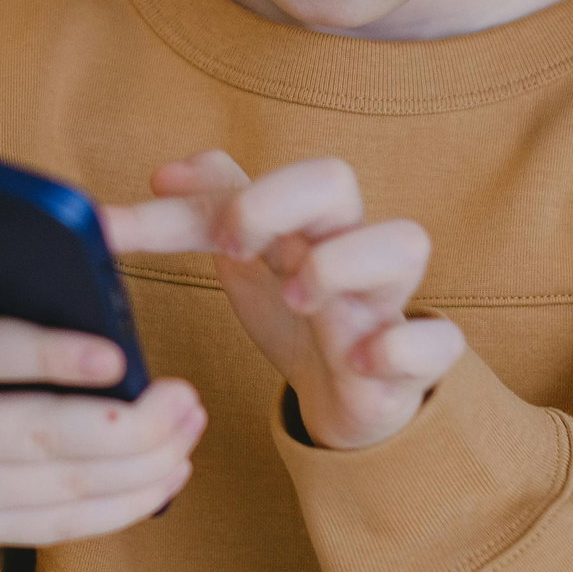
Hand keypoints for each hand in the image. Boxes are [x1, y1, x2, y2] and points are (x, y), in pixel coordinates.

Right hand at [0, 218, 204, 564]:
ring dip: (141, 463)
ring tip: (190, 423)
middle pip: (35, 436)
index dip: (47, 356)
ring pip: (59, 488)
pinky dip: (121, 506)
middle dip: (127, 423)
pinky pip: (58, 528)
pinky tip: (165, 473)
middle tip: (186, 394)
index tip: (115, 353)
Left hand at [105, 152, 463, 449]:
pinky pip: (439, 341)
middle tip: (232, 250)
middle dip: (274, 201)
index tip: (133, 213)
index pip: (246, 177)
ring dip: (338, 265)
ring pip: (404, 242)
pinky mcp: (419, 359)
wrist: (350, 399)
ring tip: (297, 301)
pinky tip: (356, 360)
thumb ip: (211, 212)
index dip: (195, 194)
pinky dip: (398, 347)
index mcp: (304, 222)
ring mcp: (388, 301)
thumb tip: (165, 172)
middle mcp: (348, 247)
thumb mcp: (250, 261)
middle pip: (333, 179)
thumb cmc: (302, 316)